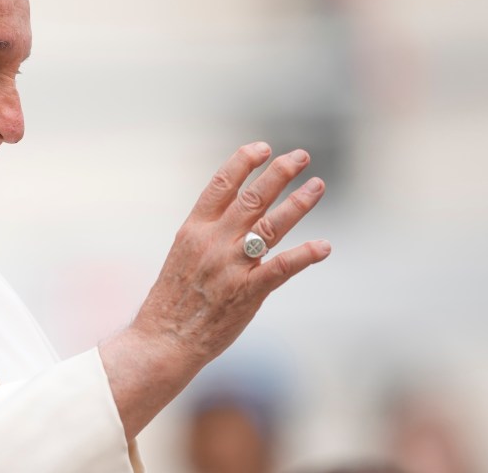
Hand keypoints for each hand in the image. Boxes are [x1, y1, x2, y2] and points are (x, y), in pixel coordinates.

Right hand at [99, 142, 330, 438]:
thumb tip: (234, 213)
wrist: (163, 339)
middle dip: (279, 172)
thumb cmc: (171, 300)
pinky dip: (305, 255)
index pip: (221, 184)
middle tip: (301, 156)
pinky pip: (281, 268)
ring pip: (271, 225)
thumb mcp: (182, 255)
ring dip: (299, 203)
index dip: (244, 162)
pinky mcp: (248, 293)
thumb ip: (208, 233)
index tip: (263, 147)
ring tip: (317, 185)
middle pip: (252, 198)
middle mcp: (213, 242)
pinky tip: (324, 246)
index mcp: (193, 229)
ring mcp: (231, 267)